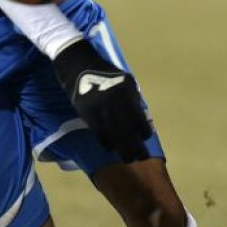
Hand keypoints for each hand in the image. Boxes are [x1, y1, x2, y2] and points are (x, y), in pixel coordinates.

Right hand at [51, 39, 153, 160]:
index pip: (138, 118)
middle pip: (127, 129)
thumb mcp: (126, 82)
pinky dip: (106, 143)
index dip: (143, 131)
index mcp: (127, 92)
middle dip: (136, 146)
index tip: (145, 139)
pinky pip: (99, 133)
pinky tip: (111, 149)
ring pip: (114, 134)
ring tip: (128, 158)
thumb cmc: (108, 75)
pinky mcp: (88, 113)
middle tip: (142, 157)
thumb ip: (134, 100)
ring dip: (122, 149)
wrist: (80, 67)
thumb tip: (145, 121)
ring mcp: (100, 108)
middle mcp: (115, 101)